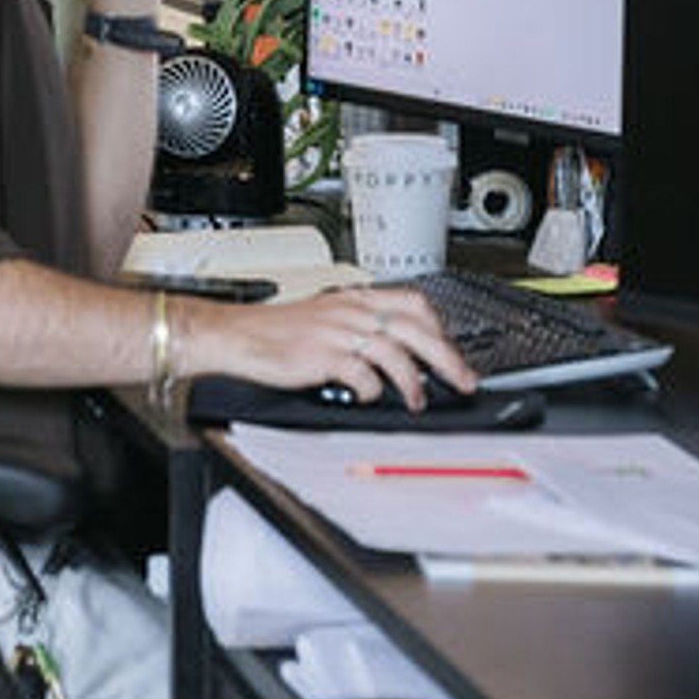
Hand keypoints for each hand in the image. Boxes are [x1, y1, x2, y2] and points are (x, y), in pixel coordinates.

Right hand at [194, 284, 474, 407]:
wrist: (235, 334)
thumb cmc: (274, 330)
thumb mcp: (323, 315)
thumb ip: (358, 325)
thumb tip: (393, 351)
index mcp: (354, 298)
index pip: (413, 303)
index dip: (439, 327)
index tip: (450, 349)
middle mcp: (351, 312)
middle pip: (416, 329)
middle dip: (447, 358)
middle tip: (463, 380)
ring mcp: (338, 333)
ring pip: (396, 353)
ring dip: (414, 381)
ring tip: (418, 401)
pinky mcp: (323, 357)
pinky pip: (363, 376)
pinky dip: (372, 391)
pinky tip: (368, 398)